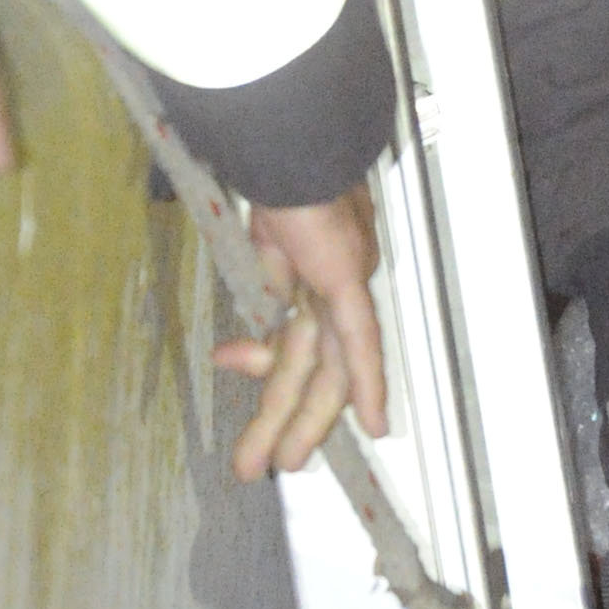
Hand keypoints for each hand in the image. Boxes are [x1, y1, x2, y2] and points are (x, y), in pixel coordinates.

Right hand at [219, 184, 387, 476]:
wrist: (288, 146)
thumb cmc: (275, 178)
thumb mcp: (260, 248)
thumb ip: (263, 297)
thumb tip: (239, 349)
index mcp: (317, 274)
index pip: (295, 335)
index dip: (265, 366)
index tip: (231, 372)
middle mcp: (338, 286)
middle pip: (313, 367)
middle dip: (286, 417)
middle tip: (264, 460)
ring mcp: (345, 286)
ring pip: (328, 369)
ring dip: (304, 420)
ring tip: (280, 462)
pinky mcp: (348, 282)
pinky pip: (360, 343)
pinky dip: (369, 384)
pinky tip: (377, 425)